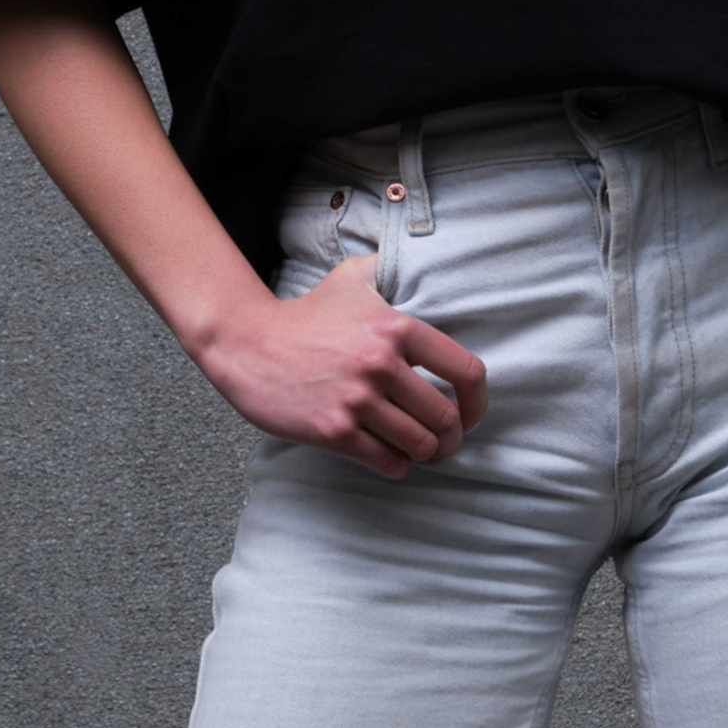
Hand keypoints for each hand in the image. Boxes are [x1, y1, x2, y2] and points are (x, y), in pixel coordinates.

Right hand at [197, 254, 487, 479]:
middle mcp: (381, 364)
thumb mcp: (353, 278)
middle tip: (444, 440)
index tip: (471, 413)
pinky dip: (396, 465)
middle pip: (445, 418)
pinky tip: (390, 456)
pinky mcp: (334, 431)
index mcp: (396, 328)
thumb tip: (424, 262)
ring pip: (419, 445)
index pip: (466, 370)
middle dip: (451, 436)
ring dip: (425, 453)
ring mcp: (357, 400)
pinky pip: (387, 462)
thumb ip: (392, 268)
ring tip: (418, 449)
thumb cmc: (306, 314)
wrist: (248, 343)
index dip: (479, 401)